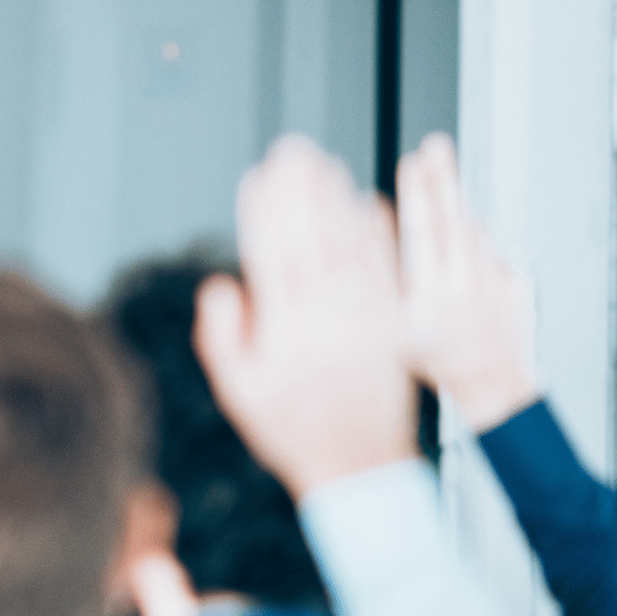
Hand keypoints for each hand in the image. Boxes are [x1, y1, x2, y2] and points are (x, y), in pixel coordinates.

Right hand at [194, 136, 417, 499]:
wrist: (357, 465)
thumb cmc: (291, 429)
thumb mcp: (238, 392)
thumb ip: (223, 337)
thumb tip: (223, 285)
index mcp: (285, 334)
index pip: (271, 258)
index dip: (264, 214)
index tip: (258, 178)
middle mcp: (326, 322)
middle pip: (312, 241)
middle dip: (300, 191)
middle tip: (293, 150)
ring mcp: (364, 321)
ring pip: (350, 248)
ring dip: (337, 201)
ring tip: (325, 164)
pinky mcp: (393, 325)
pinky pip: (387, 271)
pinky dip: (377, 235)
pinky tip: (367, 204)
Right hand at [397, 133, 538, 430]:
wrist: (493, 388)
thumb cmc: (436, 363)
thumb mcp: (394, 331)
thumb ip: (384, 278)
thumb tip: (374, 227)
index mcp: (432, 300)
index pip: (423, 236)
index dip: (417, 197)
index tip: (412, 164)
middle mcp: (465, 287)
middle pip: (453, 221)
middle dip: (442, 179)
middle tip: (436, 146)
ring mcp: (494, 282)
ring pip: (473, 232)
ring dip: (456, 201)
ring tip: (441, 166)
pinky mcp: (514, 283)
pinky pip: (490, 251)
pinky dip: (473, 237)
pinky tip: (459, 232)